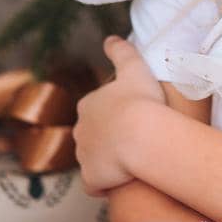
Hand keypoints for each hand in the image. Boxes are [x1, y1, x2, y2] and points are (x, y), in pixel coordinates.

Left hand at [74, 36, 166, 195]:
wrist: (142, 137)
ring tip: (132, 162)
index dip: (114, 114)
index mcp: (88, 105)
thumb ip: (121, 52)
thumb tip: (110, 37)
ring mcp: (84, 157)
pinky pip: (96, 184)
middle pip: (92, 135)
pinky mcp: (92, 179)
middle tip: (134, 140)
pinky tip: (123, 181)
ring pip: (93, 160)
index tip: (133, 117)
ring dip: (108, 162)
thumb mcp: (135, 68)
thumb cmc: (141, 101)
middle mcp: (79, 131)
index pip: (96, 110)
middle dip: (107, 139)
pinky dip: (105, 184)